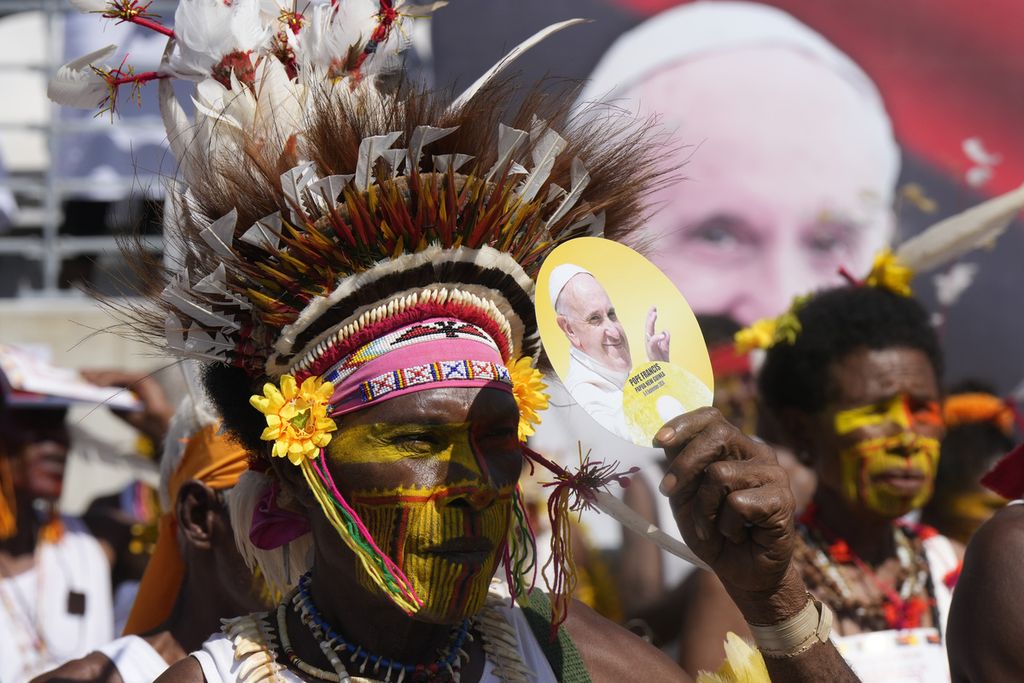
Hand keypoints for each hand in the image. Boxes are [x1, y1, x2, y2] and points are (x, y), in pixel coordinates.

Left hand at [80, 369, 172, 444]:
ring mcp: (140, 378)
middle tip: (79, 374)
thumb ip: (110, 400)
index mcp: (132, 385)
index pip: (112, 377)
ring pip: (116, 373)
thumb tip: (93, 392)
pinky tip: (97, 384)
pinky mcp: (143, 380)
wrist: (160, 428)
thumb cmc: (144, 421)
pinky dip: (109, 379)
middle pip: (113, 373)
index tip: (81, 376)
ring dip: (99, 376)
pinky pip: (122, 377)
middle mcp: (137, 379)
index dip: (97, 376)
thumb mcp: (121, 410)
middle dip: (95, 373)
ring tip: (85, 379)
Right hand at [644, 306, 670, 361]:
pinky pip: (652, 346)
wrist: (663, 380)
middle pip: (648, 329)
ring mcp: (650, 351)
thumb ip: (665, 340)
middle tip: (653, 308)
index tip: (654, 308)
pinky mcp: (653, 357)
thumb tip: (665, 330)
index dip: (651, 318)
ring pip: (648, 335)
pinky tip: (661, 334)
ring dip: (650, 324)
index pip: (650, 328)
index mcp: (652, 344)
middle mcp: (649, 347)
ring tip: (654, 315)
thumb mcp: (665, 351)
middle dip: (650, 318)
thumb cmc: (662, 366)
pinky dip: (656, 339)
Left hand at [655, 407, 803, 622]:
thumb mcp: (685, 496)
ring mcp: (773, 474)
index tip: (659, 440)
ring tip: (714, 527)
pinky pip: (738, 503)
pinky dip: (727, 526)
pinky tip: (739, 536)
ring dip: (704, 509)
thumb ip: (678, 466)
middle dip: (685, 465)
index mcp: (734, 447)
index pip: (711, 417)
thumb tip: (664, 438)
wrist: (741, 572)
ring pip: (720, 474)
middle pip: (717, 435)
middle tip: (668, 492)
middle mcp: (757, 453)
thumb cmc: (713, 531)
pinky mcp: (783, 499)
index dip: (683, 423)